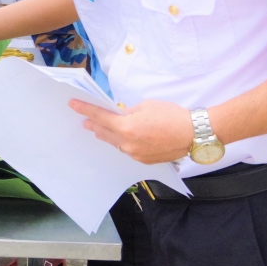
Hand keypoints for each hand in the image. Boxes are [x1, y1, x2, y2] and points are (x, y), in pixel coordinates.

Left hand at [69, 99, 194, 164]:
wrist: (193, 133)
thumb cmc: (171, 115)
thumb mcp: (146, 106)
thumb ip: (128, 112)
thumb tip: (120, 115)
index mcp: (126, 127)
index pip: (100, 117)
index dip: (85, 109)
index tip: (73, 105)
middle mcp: (127, 143)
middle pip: (105, 133)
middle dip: (95, 125)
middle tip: (85, 120)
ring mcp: (135, 154)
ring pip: (116, 143)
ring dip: (108, 135)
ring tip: (100, 130)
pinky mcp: (144, 160)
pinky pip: (128, 150)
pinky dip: (123, 143)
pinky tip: (123, 139)